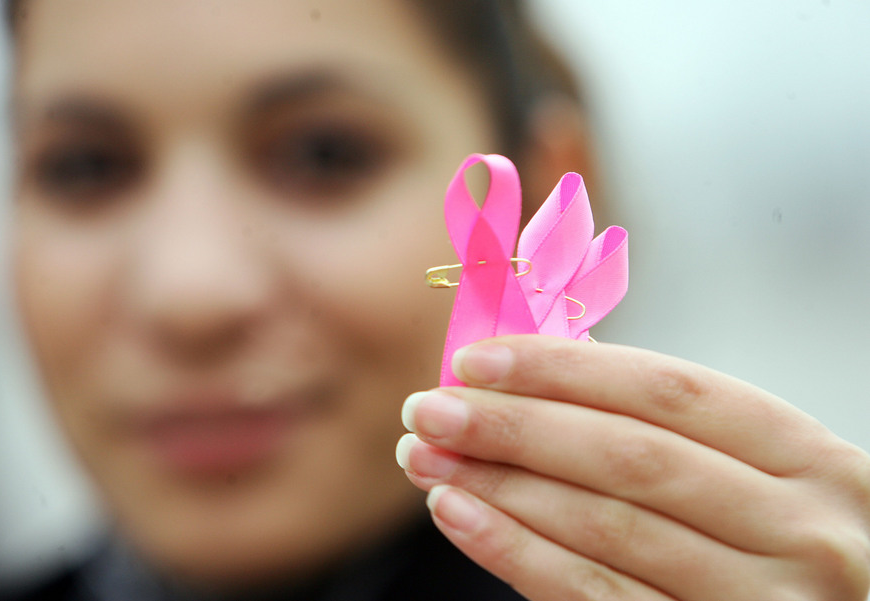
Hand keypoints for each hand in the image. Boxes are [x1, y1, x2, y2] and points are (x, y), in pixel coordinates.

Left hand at [396, 336, 869, 600]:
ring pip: (607, 529)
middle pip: (629, 457)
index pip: (669, 390)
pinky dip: (518, 555)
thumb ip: (665, 428)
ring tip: (427, 457)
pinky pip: (600, 600)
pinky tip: (460, 516)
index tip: (478, 359)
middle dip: (515, 426)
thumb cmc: (777, 537)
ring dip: (501, 487)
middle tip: (429, 407)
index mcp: (807, 458)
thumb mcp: (757, 473)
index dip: (565, 369)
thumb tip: (533, 376)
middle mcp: (799, 528)